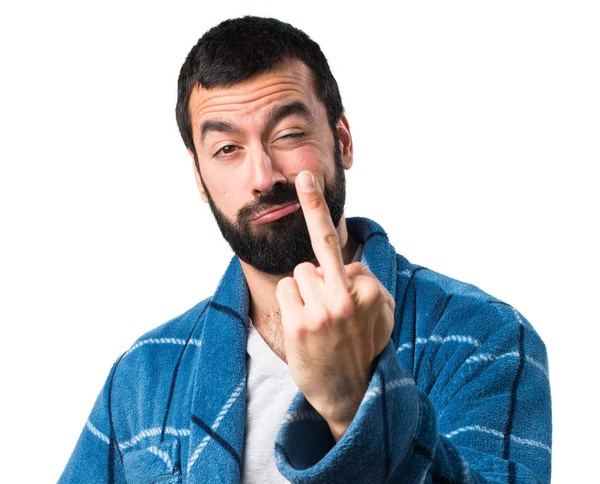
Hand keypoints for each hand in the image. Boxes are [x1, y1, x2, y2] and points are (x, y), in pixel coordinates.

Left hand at [276, 171, 394, 440]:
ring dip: (303, 292)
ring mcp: (322, 311)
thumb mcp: (384, 313)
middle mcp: (346, 297)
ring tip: (318, 322)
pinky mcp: (300, 325)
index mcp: (369, 289)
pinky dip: (291, 303)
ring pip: (299, 273)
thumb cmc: (363, 347)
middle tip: (309, 190)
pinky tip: (304, 329)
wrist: (351, 393)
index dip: (336, 265)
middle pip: (316, 257)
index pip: (340, 254)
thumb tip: (350, 263)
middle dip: (316, 276)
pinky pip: (285, 290)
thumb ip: (370, 282)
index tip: (307, 179)